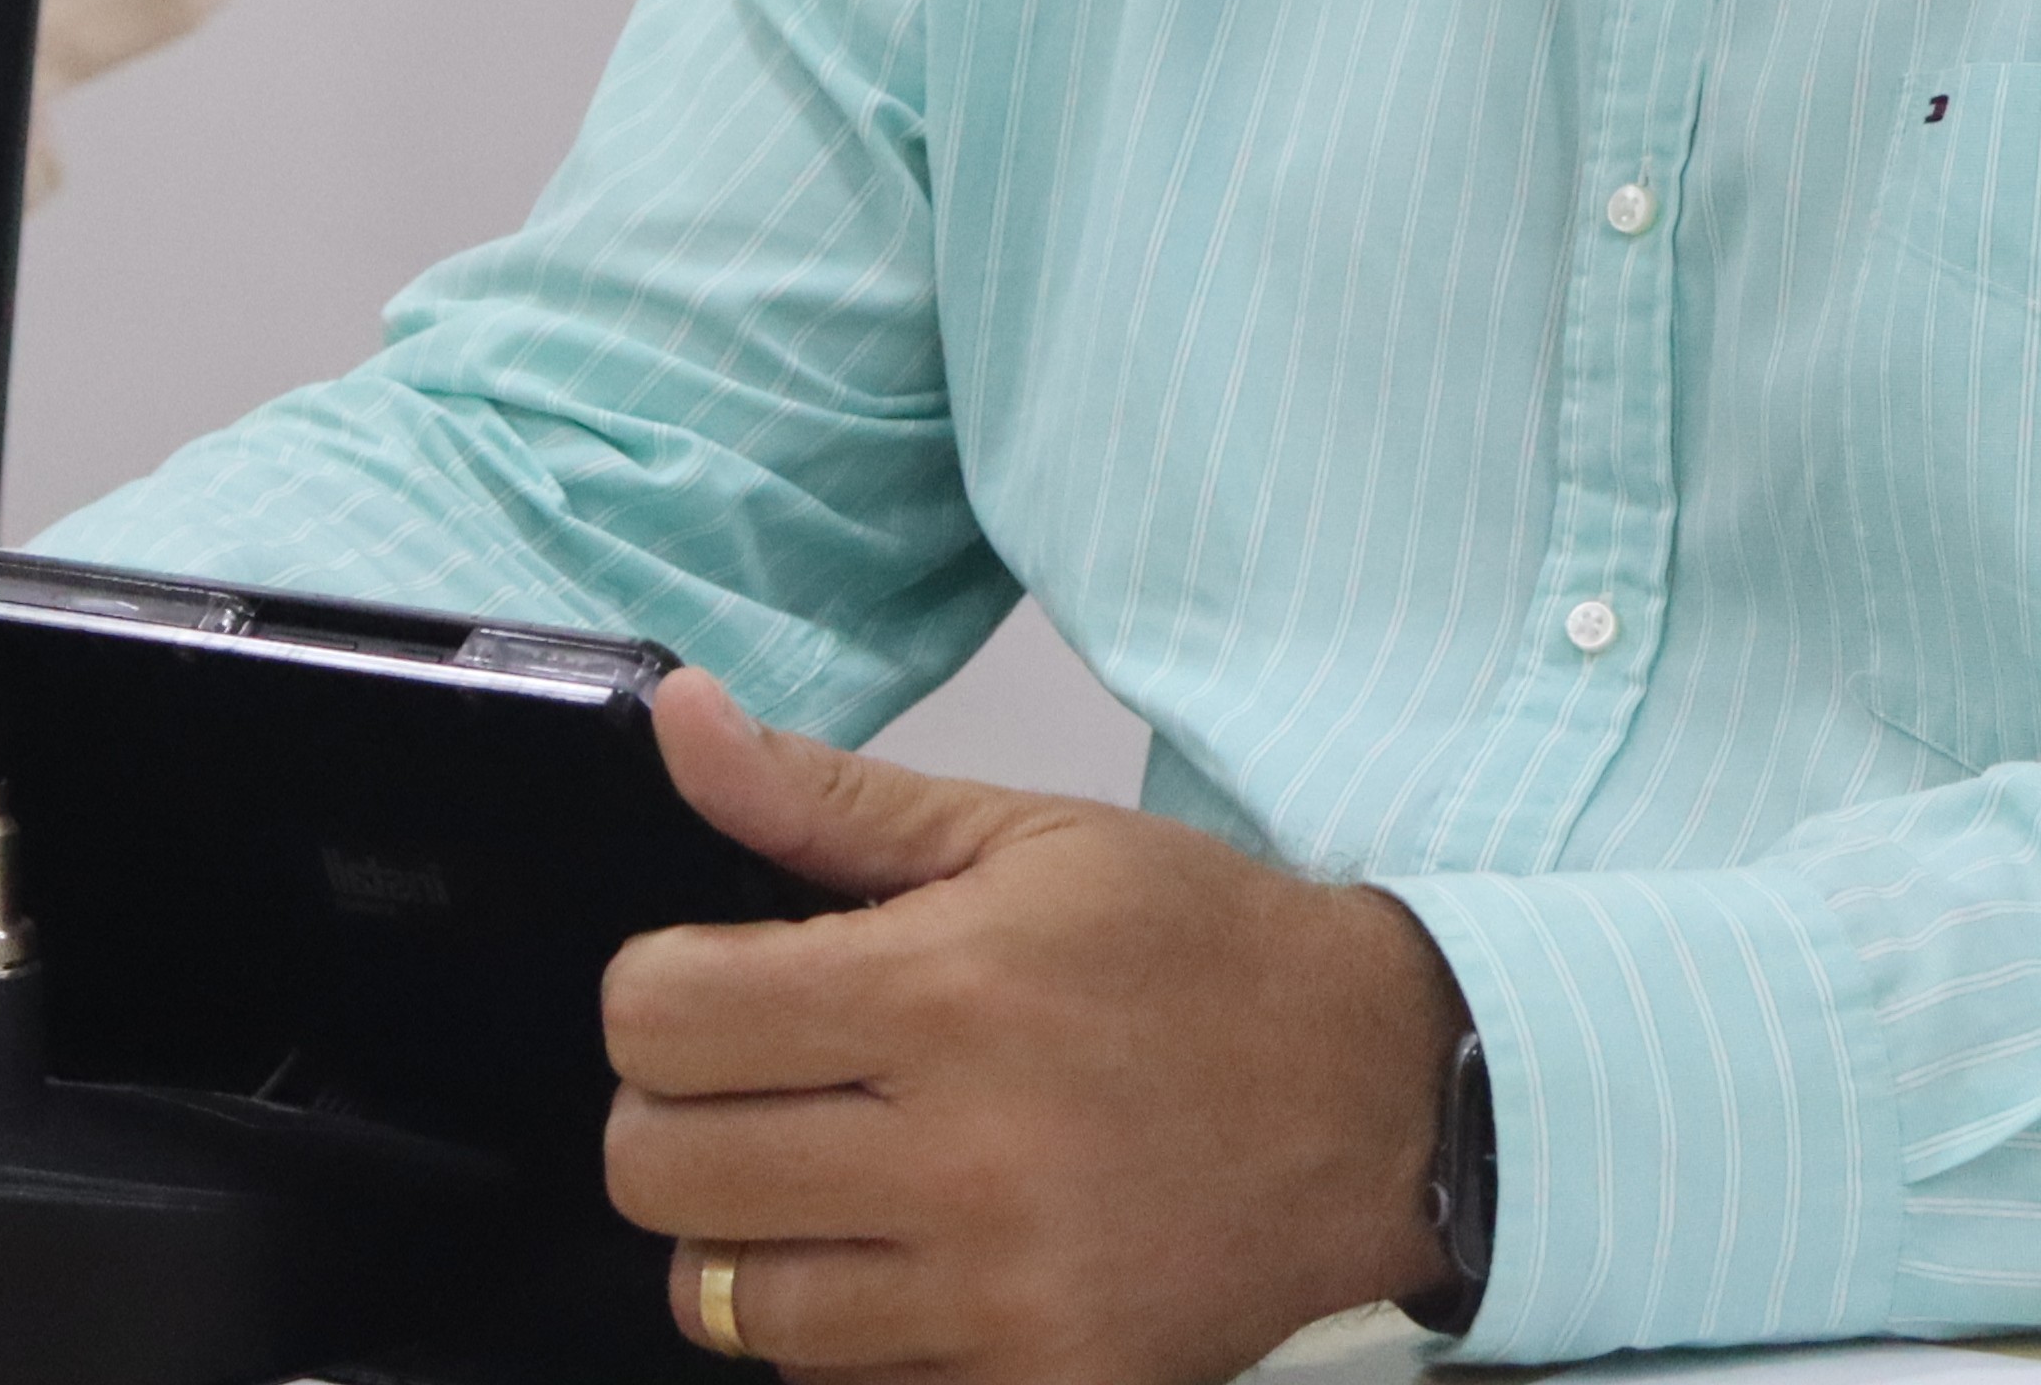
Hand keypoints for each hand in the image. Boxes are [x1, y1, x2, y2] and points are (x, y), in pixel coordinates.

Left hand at [603, 672, 1461, 1384]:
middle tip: (751, 1082)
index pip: (661, 1019)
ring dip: (745, 1233)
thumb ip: (825, 798)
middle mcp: (965, 1158)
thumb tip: (678, 721)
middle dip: (674, 1113)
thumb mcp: (1022, 836)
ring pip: (728, 1300)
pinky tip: (896, 1252)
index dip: (658, 991)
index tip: (713, 982)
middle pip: (661, 1171)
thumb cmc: (1197, 954)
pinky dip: (835, 1326)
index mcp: (947, 993)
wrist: (1382, 1102)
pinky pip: (832, 1383)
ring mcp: (1001, 1297)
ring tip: (819, 1173)